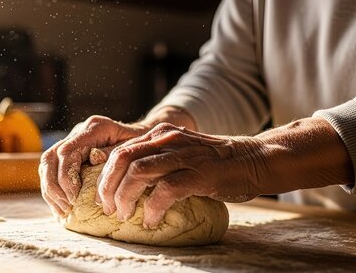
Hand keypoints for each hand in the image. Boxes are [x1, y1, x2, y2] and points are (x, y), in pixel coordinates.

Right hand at [39, 115, 149, 216]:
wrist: (146, 136)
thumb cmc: (143, 145)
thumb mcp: (135, 148)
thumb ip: (113, 153)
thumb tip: (93, 159)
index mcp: (95, 127)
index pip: (67, 151)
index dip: (66, 176)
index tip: (74, 198)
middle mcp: (80, 131)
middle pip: (51, 157)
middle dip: (54, 185)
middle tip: (66, 206)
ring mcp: (73, 141)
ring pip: (47, 164)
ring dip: (51, 189)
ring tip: (62, 210)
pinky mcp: (71, 153)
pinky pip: (52, 170)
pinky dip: (53, 189)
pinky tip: (61, 205)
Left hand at [97, 123, 262, 227]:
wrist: (253, 160)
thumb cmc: (214, 163)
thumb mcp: (179, 154)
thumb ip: (156, 162)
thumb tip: (127, 186)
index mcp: (159, 135)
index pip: (119, 151)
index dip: (105, 176)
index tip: (102, 197)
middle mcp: (166, 139)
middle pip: (122, 159)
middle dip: (108, 187)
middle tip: (109, 209)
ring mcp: (182, 154)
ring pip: (137, 172)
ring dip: (125, 197)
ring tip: (125, 215)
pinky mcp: (198, 173)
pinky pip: (164, 190)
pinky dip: (152, 208)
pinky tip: (152, 221)